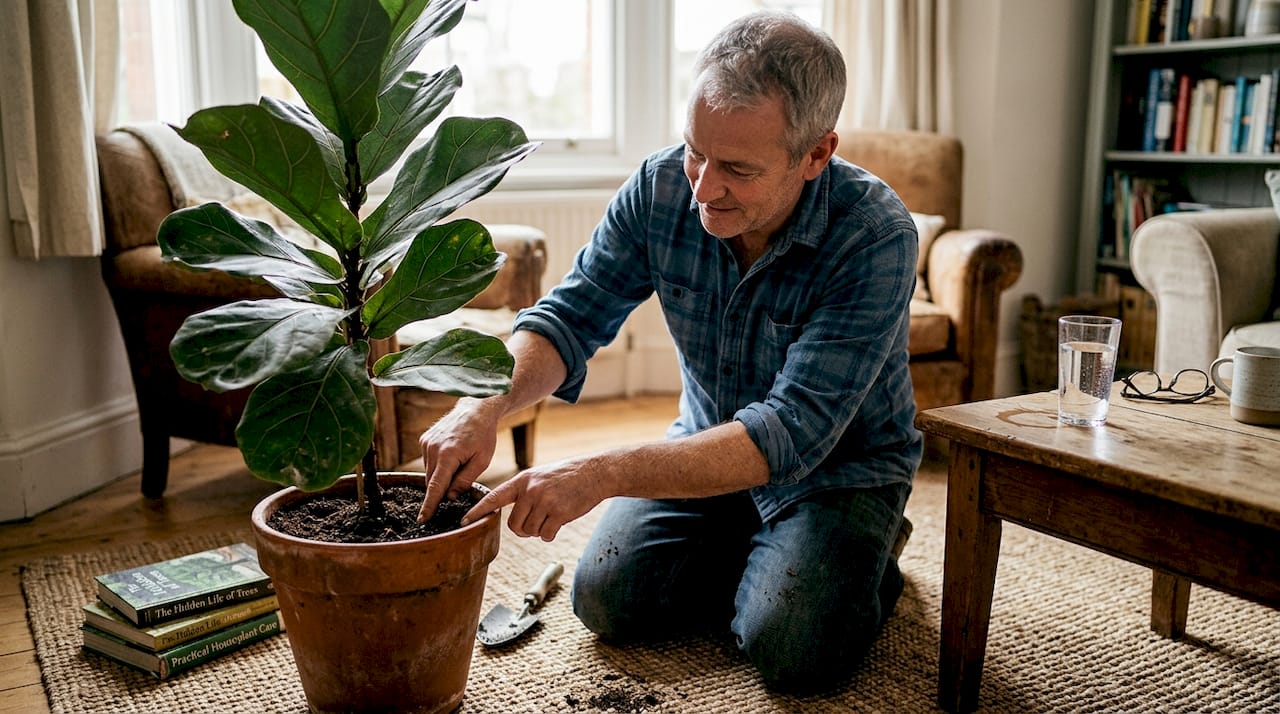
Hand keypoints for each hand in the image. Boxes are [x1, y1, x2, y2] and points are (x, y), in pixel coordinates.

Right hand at [417, 399, 500, 522]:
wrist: (475, 409)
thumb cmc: (483, 435)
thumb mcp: (482, 461)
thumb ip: (465, 480)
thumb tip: (450, 497)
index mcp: (448, 454)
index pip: (436, 487)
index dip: (429, 505)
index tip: (422, 520)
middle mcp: (432, 448)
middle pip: (432, 481)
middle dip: (442, 488)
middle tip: (460, 478)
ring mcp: (426, 443)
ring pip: (429, 473)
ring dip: (441, 476)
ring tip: (459, 462)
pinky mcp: (424, 440)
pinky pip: (428, 462)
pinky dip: (438, 466)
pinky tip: (452, 455)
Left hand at [462, 456, 608, 541]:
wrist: (595, 473)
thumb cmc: (566, 476)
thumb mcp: (539, 476)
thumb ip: (523, 493)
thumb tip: (513, 519)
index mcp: (522, 480)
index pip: (494, 497)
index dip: (478, 511)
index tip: (463, 521)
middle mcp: (530, 490)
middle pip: (514, 524)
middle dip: (523, 529)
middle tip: (537, 521)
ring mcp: (544, 501)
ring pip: (530, 531)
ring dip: (540, 530)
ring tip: (552, 515)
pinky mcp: (559, 513)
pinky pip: (545, 536)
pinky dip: (551, 533)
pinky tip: (560, 520)